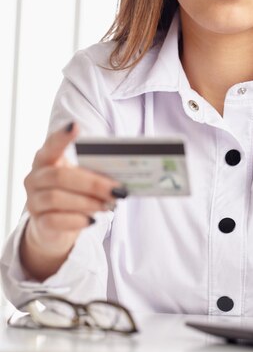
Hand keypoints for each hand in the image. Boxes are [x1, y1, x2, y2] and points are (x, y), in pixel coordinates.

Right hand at [21, 122, 121, 280]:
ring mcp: (34, 201)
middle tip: (116, 189)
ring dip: (87, 202)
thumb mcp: (82, 178)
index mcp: (46, 159)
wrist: (54, 225)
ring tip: (108, 205)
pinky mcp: (39, 223)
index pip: (51, 145)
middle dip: (92, 183)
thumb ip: (94, 173)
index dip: (61, 136)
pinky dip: (76, 220)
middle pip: (60, 176)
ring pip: (57, 198)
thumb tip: (119, 178)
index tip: (75, 126)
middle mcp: (35, 178)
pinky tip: (92, 220)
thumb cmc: (73, 193)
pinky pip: (55, 220)